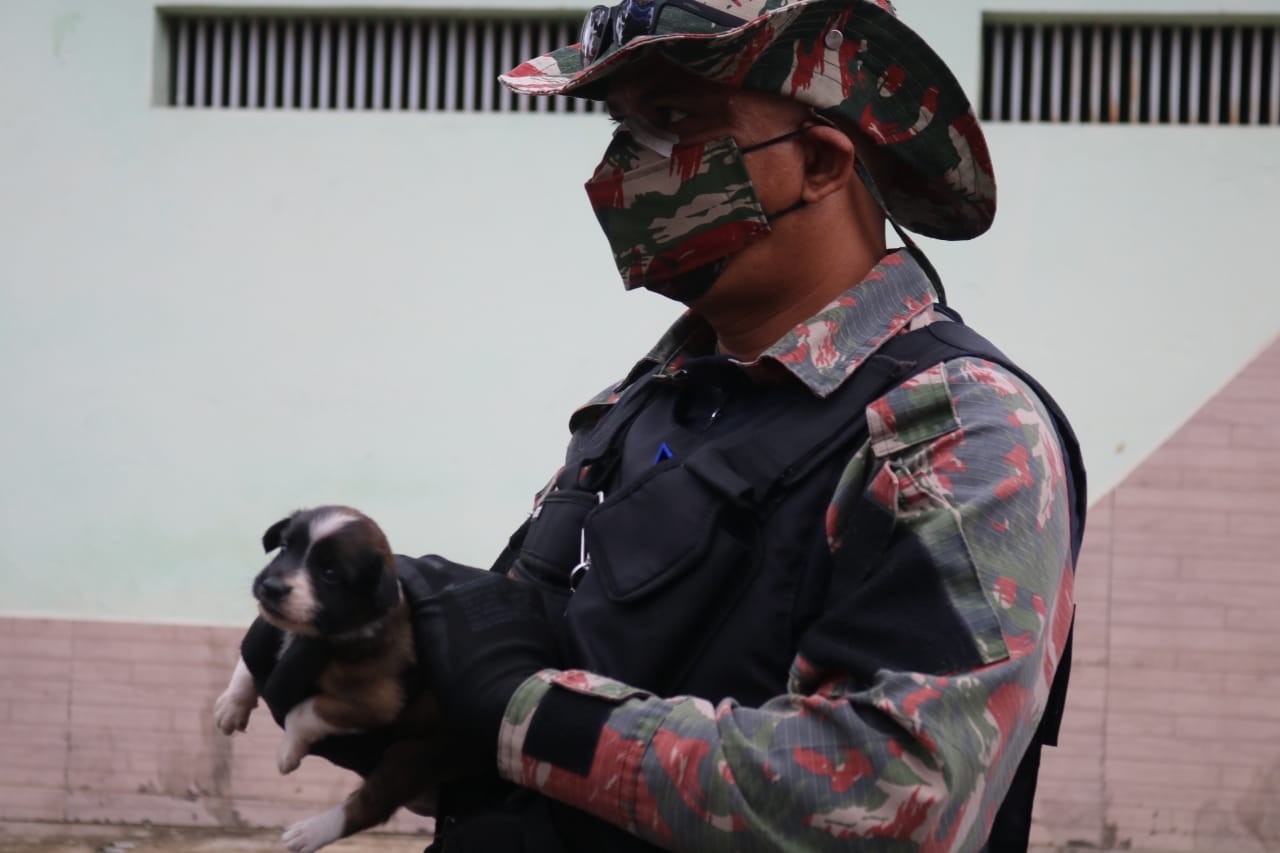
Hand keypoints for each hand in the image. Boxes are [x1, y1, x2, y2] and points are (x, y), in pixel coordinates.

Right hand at [401, 556, 559, 765]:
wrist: (518, 697)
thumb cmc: (462, 694)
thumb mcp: (418, 680)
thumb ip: (399, 662)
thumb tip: (381, 674)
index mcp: (433, 594)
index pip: (406, 569)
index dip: (396, 577)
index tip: (390, 588)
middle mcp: (464, 578)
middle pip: (436, 567)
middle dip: (425, 581)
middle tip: (422, 604)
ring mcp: (497, 582)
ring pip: (468, 575)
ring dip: (458, 589)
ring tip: (457, 613)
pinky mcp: (523, 591)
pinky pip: (497, 587)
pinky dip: (488, 597)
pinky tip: (489, 620)